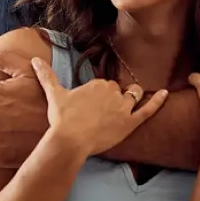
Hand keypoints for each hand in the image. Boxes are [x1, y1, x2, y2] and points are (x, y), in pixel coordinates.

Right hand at [31, 57, 167, 156]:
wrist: (70, 140)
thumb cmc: (61, 118)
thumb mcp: (54, 94)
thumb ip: (46, 75)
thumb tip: (34, 59)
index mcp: (98, 83)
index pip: (104, 84)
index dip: (98, 95)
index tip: (90, 104)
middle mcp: (113, 92)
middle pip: (118, 91)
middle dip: (112, 98)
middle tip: (100, 111)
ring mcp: (123, 108)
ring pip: (132, 97)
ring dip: (130, 98)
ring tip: (124, 104)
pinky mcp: (130, 123)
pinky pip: (148, 110)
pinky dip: (157, 101)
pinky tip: (165, 94)